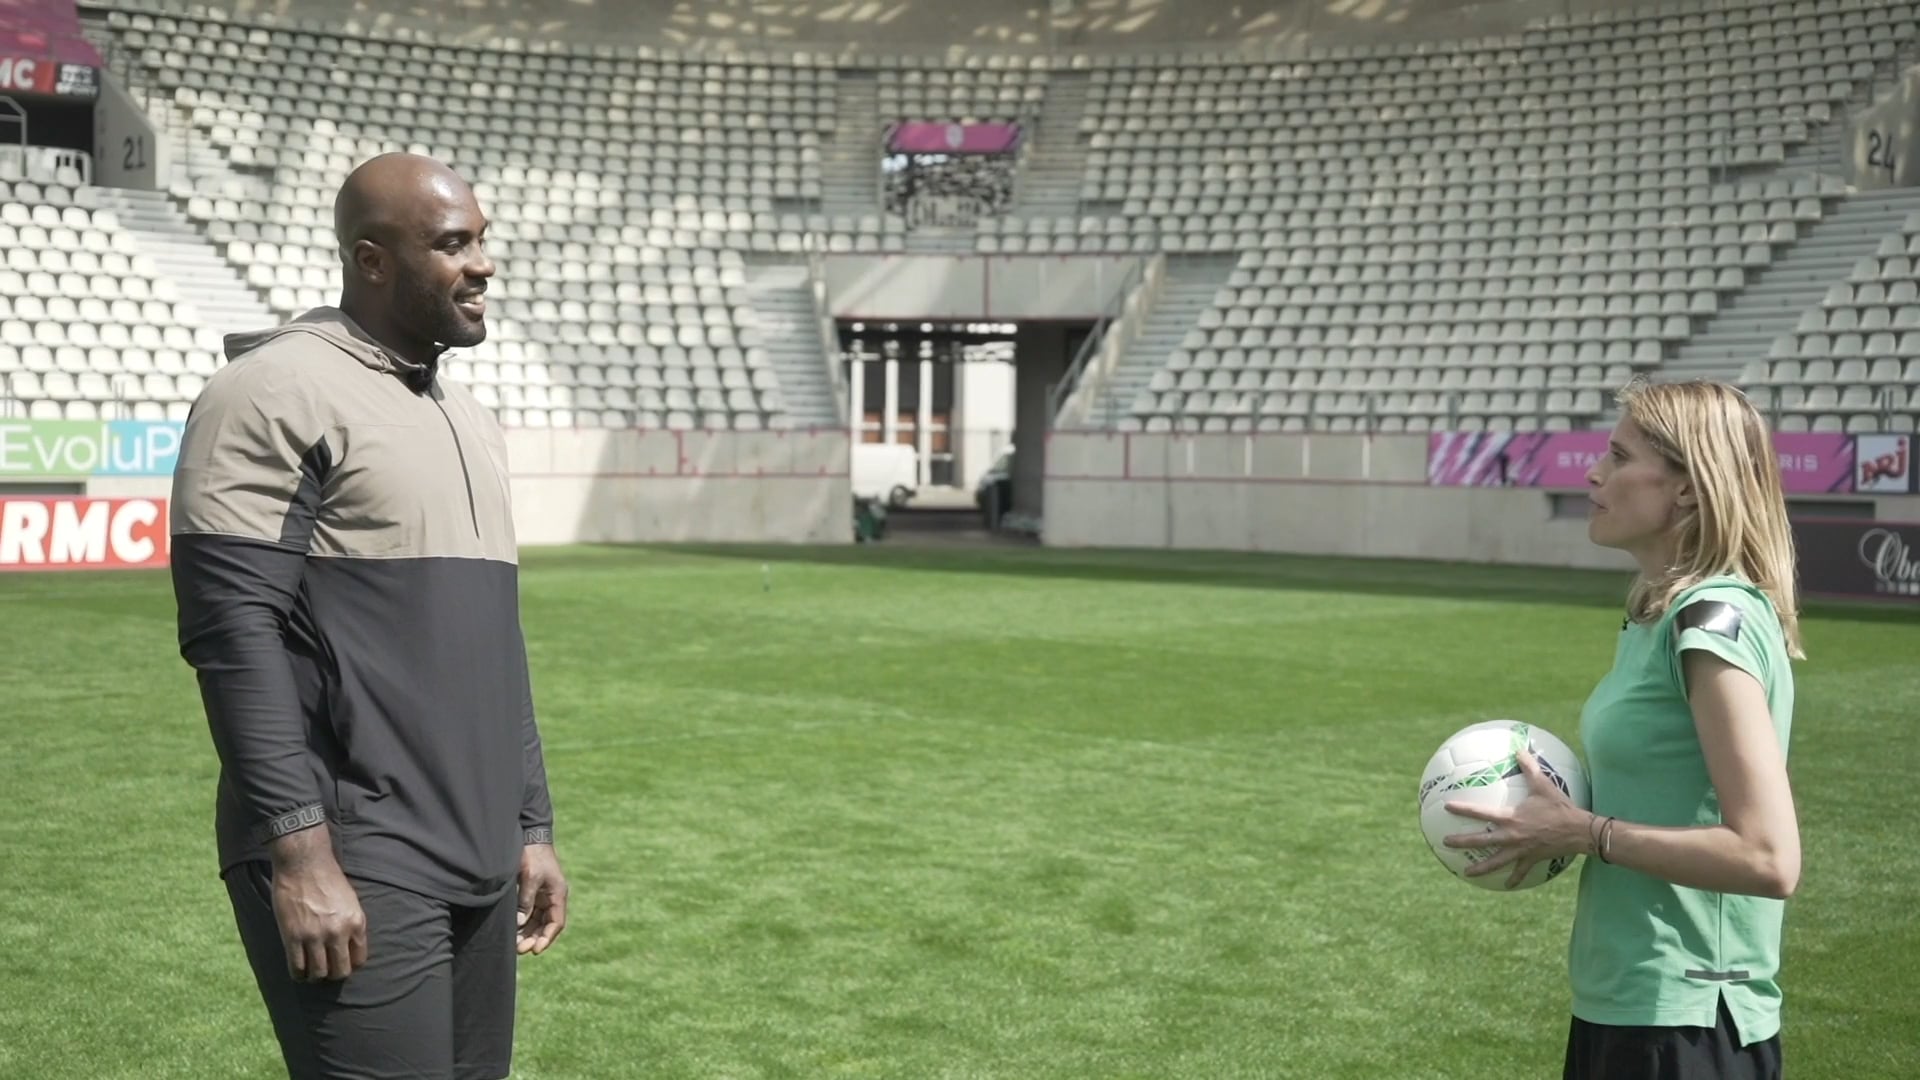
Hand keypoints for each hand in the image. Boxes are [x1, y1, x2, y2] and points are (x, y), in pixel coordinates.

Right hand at [268, 829, 367, 982]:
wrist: (304, 864)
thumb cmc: (328, 879)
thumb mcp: (351, 901)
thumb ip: (351, 924)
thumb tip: (348, 946)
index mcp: (356, 923)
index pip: (359, 959)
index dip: (349, 964)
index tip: (341, 962)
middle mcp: (338, 932)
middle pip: (340, 971)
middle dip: (333, 974)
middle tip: (326, 970)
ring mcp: (315, 936)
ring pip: (318, 973)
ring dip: (315, 976)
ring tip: (311, 972)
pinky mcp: (293, 937)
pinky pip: (297, 967)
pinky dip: (298, 974)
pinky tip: (298, 971)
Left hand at [517, 842, 568, 955]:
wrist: (530, 836)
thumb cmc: (533, 855)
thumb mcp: (530, 878)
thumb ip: (526, 901)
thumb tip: (520, 923)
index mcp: (557, 894)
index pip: (556, 923)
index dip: (547, 938)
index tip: (536, 950)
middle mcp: (552, 898)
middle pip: (546, 925)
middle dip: (535, 938)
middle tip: (520, 949)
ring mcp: (543, 896)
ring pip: (537, 921)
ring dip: (528, 933)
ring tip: (515, 945)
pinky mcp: (533, 893)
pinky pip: (530, 913)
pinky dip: (523, 923)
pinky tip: (513, 931)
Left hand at [1443, 747, 1594, 888]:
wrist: (1578, 830)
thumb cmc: (1559, 807)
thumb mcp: (1543, 784)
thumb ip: (1529, 767)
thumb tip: (1519, 748)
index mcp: (1510, 818)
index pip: (1480, 813)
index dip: (1463, 809)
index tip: (1446, 806)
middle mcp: (1511, 836)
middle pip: (1481, 841)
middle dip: (1461, 842)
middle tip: (1444, 842)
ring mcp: (1520, 850)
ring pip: (1496, 862)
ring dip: (1480, 868)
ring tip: (1466, 873)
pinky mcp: (1532, 859)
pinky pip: (1520, 871)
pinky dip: (1514, 878)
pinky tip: (1506, 885)